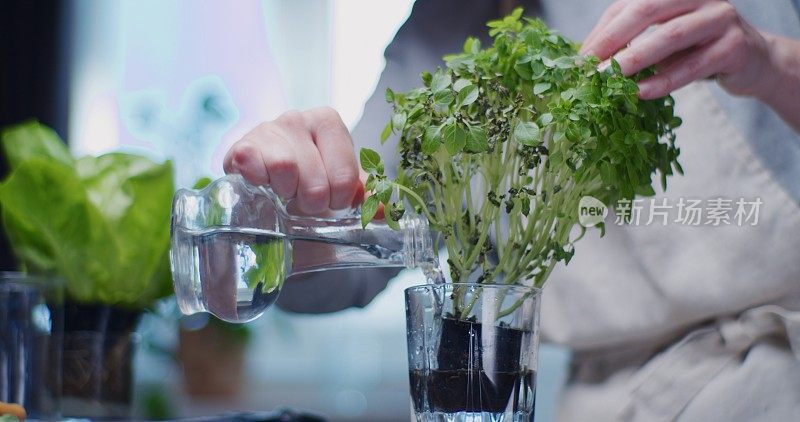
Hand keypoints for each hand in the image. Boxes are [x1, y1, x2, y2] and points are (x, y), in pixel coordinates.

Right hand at [224, 107, 364, 214]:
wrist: (264, 184)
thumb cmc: (306, 182)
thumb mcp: (339, 187)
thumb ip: (366, 197)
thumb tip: (387, 212)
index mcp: (328, 122)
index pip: (345, 177)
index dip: (339, 201)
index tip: (331, 201)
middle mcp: (298, 118)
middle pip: (317, 181)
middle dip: (312, 203)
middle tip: (304, 201)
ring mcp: (267, 129)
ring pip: (286, 169)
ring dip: (286, 194)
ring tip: (284, 192)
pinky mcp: (241, 145)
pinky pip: (252, 165)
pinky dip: (258, 183)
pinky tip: (262, 185)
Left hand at [581, 0, 773, 99]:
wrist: (753, 63)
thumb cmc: (698, 51)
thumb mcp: (663, 40)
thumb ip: (633, 42)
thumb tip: (585, 62)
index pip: (629, 4)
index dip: (602, 31)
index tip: (579, 59)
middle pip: (647, 9)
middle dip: (613, 39)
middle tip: (588, 67)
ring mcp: (720, 18)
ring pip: (670, 35)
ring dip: (635, 58)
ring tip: (609, 79)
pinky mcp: (735, 46)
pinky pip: (693, 65)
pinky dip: (664, 80)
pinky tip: (641, 92)